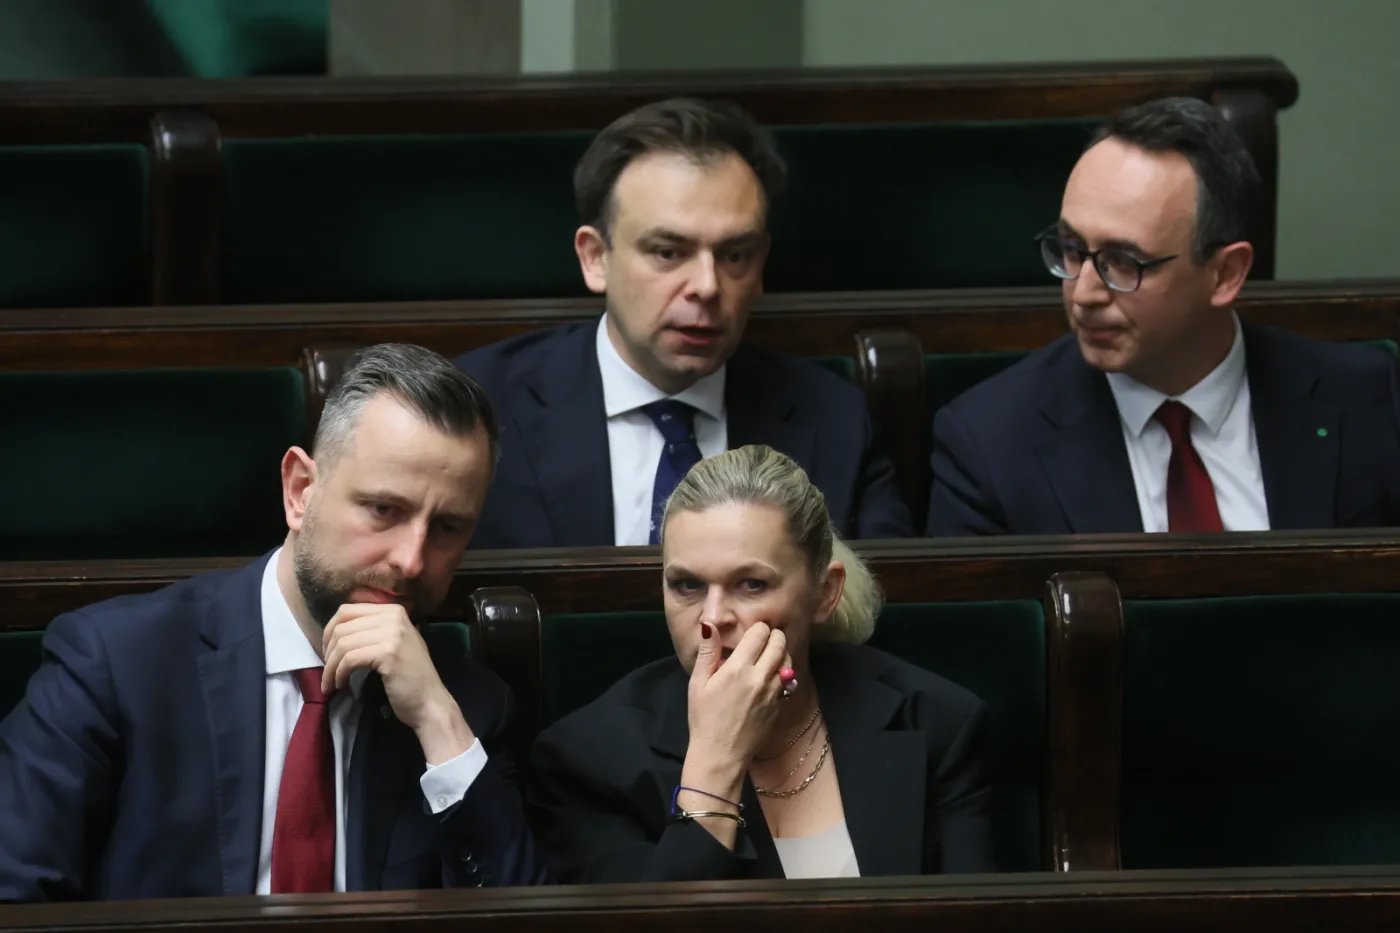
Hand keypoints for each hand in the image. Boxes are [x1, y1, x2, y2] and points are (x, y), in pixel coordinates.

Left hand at [321, 603, 474, 763]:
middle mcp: (393, 616)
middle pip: (342, 626)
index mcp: (394, 610)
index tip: (328, 652)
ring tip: (331, 682)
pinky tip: (340, 684)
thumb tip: (337, 629)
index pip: (348, 610)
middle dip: (328, 651)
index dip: (330, 631)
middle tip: (328, 670)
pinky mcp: (388, 653)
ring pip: (343, 643)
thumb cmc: (409, 677)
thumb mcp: (394, 643)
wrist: (430, 701)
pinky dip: (338, 673)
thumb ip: (373, 629)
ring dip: (331, 666)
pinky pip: (350, 658)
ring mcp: (392, 633)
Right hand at [686, 622, 791, 767]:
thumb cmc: (703, 718)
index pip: (760, 633)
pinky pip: (788, 682)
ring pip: (788, 661)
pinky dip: (782, 673)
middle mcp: (760, 677)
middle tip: (762, 640)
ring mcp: (773, 693)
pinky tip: (770, 677)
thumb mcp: (698, 683)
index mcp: (738, 668)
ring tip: (768, 656)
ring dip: (781, 653)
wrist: (721, 755)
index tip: (751, 633)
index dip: (757, 628)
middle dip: (773, 636)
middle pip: (779, 643)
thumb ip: (707, 651)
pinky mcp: (779, 706)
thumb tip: (710, 624)